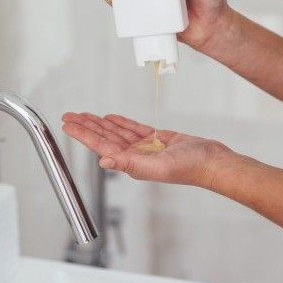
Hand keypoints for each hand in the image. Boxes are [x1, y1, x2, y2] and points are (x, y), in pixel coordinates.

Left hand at [61, 111, 226, 187]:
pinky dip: (121, 122)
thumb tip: (104, 162)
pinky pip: (134, 129)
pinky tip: (111, 118)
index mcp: (133, 163)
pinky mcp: (158, 139)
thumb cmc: (190, 168)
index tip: (69, 125)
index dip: (84, 135)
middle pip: (105, 138)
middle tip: (69, 116)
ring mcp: (146, 148)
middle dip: (86, 126)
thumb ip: (130, 164)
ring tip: (84, 115)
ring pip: (117, 132)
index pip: (101, 146)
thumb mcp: (158, 166)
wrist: (212, 162)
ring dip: (100, 123)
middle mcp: (136, 156)